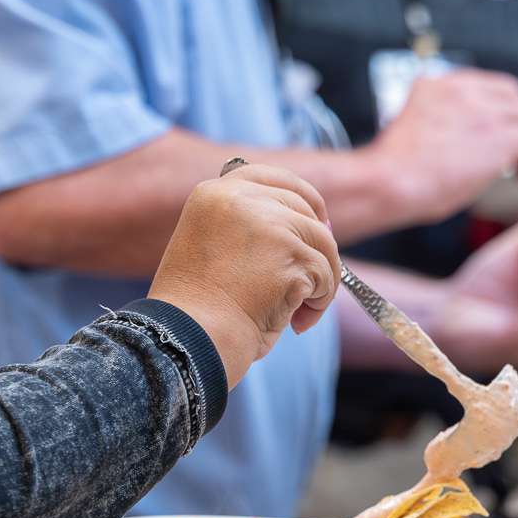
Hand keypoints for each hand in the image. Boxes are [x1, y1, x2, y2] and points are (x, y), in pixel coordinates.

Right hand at [150, 163, 340, 386]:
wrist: (191, 338)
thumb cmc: (203, 307)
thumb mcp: (217, 247)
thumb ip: (254, 226)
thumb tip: (322, 224)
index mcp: (214, 193)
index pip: (275, 178)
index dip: (305, 198)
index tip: (320, 220)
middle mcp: (239, 199)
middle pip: (306, 210)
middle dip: (317, 248)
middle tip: (311, 284)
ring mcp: (267, 224)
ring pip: (323, 242)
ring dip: (321, 280)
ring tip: (298, 309)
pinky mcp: (290, 254)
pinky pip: (326, 274)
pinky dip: (320, 302)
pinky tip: (295, 320)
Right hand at [370, 69, 517, 223]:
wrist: (389, 180)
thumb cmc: (394, 170)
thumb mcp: (414, 127)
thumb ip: (442, 123)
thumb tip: (468, 144)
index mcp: (437, 84)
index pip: (487, 84)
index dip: (504, 105)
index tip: (506, 124)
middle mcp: (462, 90)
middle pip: (513, 96)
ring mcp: (482, 111)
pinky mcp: (498, 136)